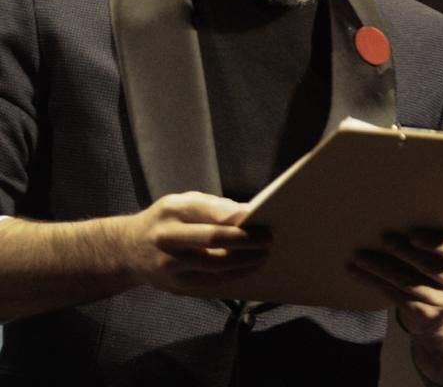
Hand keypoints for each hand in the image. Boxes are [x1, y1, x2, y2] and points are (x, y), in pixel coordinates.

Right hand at [122, 191, 268, 293]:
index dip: (236, 216)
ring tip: (264, 255)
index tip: (259, 217)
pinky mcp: (174, 285)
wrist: (126, 249)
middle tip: (269, 239)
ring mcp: (169, 264)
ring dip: (245, 261)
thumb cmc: (165, 220)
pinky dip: (234, 275)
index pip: (208, 212)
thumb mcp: (182, 203)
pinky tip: (249, 268)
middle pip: (213, 240)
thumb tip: (248, 214)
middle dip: (245, 240)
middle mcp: (167, 237)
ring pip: (214, 265)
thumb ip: (213, 206)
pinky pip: (210, 282)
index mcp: (171, 210)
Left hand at [350, 229, 442, 336]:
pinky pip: (395, 297)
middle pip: (430, 268)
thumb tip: (399, 214)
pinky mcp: (424, 316)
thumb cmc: (441, 272)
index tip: (414, 235)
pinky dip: (373, 283)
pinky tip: (356, 273)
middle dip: (405, 252)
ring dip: (381, 268)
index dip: (435, 244)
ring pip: (408, 283)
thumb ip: (436, 242)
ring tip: (360, 256)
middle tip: (384, 238)